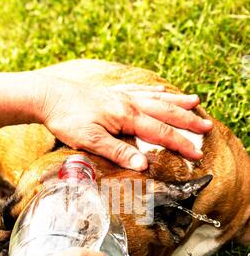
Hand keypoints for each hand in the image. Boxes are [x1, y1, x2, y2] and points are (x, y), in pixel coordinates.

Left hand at [33, 70, 212, 170]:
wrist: (48, 96)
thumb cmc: (67, 118)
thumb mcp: (91, 141)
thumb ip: (118, 152)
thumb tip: (143, 165)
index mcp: (126, 117)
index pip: (160, 133)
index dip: (180, 144)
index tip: (196, 154)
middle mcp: (128, 103)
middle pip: (165, 113)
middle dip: (187, 122)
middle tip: (208, 126)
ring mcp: (122, 96)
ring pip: (157, 98)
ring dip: (177, 103)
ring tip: (195, 102)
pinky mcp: (113, 92)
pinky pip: (141, 90)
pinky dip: (155, 91)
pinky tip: (161, 90)